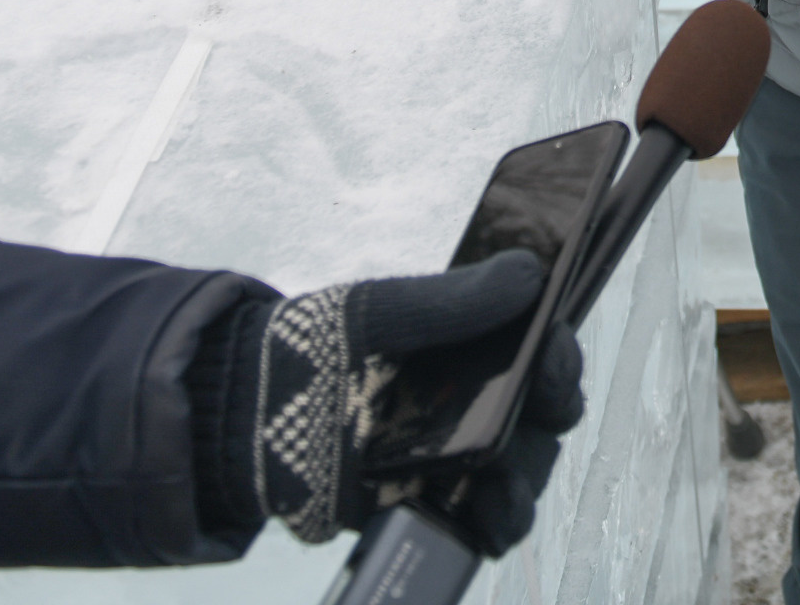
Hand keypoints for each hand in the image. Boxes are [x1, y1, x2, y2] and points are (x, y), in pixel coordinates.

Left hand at [242, 248, 585, 556]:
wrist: (241, 416)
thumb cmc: (311, 349)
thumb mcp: (379, 313)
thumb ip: (450, 300)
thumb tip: (527, 273)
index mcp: (468, 347)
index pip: (538, 350)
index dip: (557, 354)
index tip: (550, 356)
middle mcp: (471, 400)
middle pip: (541, 414)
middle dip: (551, 413)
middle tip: (541, 410)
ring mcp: (452, 456)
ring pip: (520, 471)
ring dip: (525, 477)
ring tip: (502, 481)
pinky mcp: (427, 503)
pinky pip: (479, 522)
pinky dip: (493, 525)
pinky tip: (486, 519)